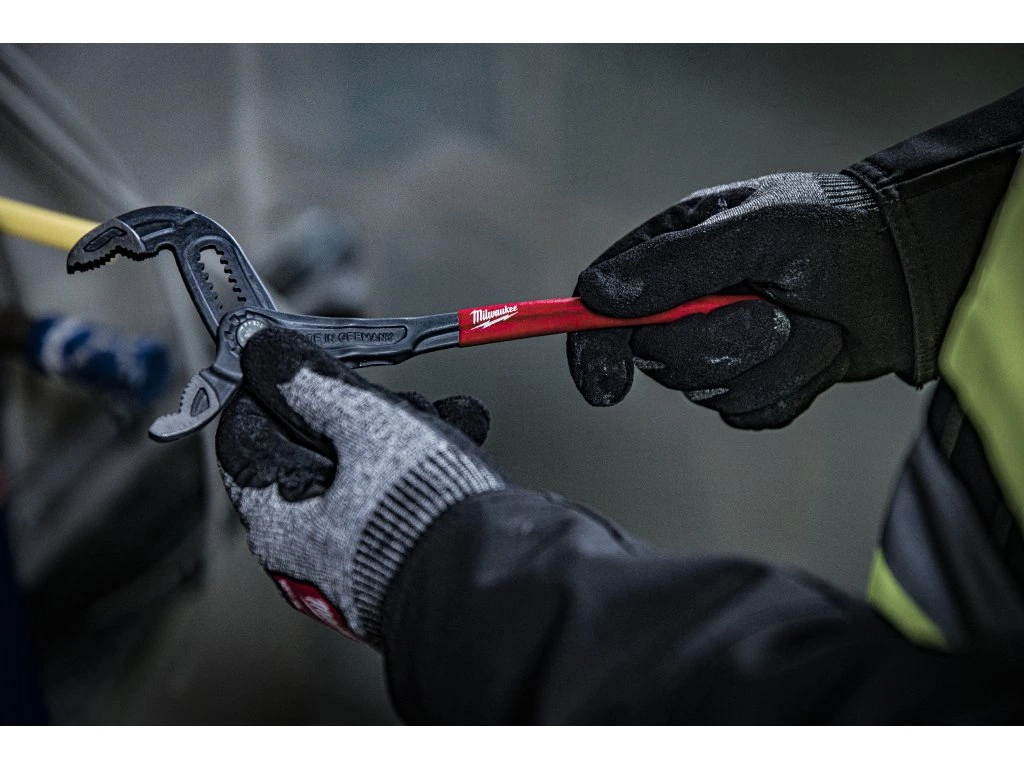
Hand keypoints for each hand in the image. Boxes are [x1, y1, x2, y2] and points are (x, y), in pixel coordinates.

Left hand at [215, 327, 504, 644]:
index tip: (289, 355)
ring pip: (365, 467)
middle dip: (351, 405)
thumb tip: (268, 354)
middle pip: (312, 449)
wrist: (495, 584)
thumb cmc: (420, 519)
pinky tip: (459, 429)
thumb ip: (314, 385)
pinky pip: (400, 493)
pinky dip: (424, 460)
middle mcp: (309, 547)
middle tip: (376, 383)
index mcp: (278, 522)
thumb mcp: (366, 428)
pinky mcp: (403, 553)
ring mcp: (359, 554)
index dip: (266, 388)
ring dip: (399, 427)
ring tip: (436, 413)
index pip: (245, 438)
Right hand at [567, 172, 915, 428]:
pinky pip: (748, 411)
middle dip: (718, 342)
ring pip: (707, 389)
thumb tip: (594, 296)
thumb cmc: (841, 231)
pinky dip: (791, 385)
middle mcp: (689, 302)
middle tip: (773, 312)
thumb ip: (676, 264)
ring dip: (768, 362)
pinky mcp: (757, 385)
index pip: (604, 305)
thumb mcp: (758, 230)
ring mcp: (721, 348)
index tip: (605, 383)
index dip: (594, 346)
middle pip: (657, 356)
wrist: (914, 274)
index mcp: (675, 253)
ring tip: (810, 322)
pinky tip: (821, 350)